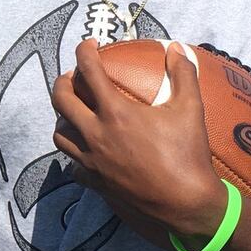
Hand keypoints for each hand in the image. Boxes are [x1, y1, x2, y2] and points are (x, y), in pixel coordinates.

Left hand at [50, 41, 225, 239]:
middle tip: (74, 76)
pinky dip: (75, 155)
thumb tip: (178, 48)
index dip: (84, 51)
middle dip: (63, 82)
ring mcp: (91, 161)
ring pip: (60, 134)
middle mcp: (95, 135)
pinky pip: (73, 166)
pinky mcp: (94, 182)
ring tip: (74, 112)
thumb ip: (183, 74)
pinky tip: (86, 152)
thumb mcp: (191, 109)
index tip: (89, 45)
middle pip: (61, 100)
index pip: (88, 71)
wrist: (185, 205)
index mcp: (115, 113)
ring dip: (63, 118)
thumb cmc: (188, 155)